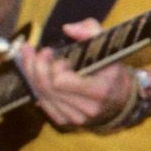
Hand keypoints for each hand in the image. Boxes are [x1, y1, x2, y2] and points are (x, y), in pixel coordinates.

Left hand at [15, 20, 133, 131]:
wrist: (121, 99)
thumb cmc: (113, 70)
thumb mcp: (109, 47)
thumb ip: (91, 31)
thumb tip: (67, 28)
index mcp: (99, 90)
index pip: (60, 81)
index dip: (53, 66)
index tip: (54, 52)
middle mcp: (87, 108)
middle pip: (47, 88)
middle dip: (35, 66)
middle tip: (34, 50)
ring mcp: (75, 118)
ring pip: (41, 96)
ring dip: (31, 75)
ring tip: (29, 57)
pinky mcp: (65, 121)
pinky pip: (42, 104)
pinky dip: (35, 87)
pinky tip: (34, 74)